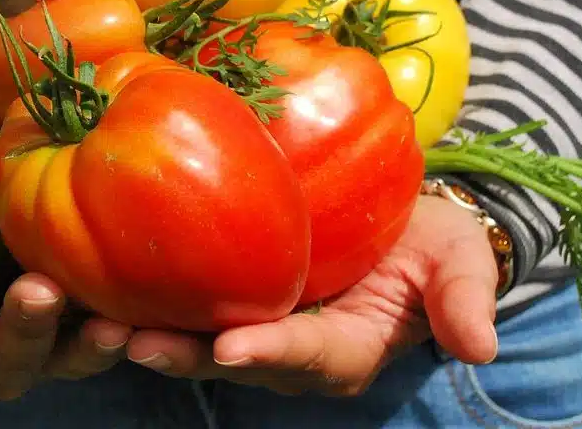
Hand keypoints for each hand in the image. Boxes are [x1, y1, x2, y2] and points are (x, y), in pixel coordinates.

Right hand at [0, 227, 133, 403]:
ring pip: (67, 362)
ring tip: (105, 316)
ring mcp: (48, 354)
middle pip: (6, 368)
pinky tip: (142, 306)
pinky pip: (113, 340)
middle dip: (20, 330)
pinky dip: (129, 327)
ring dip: (84, 342)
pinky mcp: (92, 331)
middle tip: (36, 285)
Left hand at [123, 194, 500, 395]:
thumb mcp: (458, 262)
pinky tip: (102, 281)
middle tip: (136, 343)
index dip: (272, 353)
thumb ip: (464, 298)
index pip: (308, 355)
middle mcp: (293, 350)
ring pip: (198, 340)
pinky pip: (187, 304)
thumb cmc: (431, 241)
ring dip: (152, 335)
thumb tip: (481, 346)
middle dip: (188, 356)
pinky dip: (148, 299)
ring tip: (100, 324)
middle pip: (236, 359)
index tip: (233, 348)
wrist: (400, 221)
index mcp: (348, 348)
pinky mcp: (229, 295)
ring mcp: (257, 325)